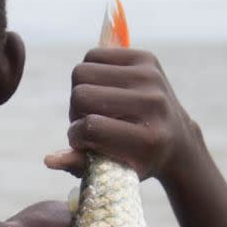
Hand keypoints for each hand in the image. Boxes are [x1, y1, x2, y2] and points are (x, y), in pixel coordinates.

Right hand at [44, 48, 203, 183]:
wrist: (178, 139)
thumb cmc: (135, 159)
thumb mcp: (112, 171)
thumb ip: (78, 165)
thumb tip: (48, 160)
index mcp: (148, 140)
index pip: (90, 126)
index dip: (76, 135)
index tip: (83, 142)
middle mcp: (153, 105)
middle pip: (81, 95)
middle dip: (75, 111)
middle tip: (89, 122)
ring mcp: (151, 78)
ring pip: (82, 72)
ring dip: (80, 91)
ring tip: (95, 105)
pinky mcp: (147, 59)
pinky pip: (93, 55)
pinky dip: (90, 72)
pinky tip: (102, 88)